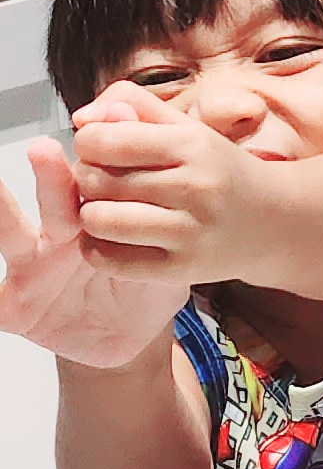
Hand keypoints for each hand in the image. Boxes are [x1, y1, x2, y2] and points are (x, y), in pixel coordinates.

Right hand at [0, 136, 189, 369]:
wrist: (130, 339)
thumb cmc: (143, 286)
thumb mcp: (162, 252)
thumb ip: (157, 210)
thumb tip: (159, 153)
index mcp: (92, 214)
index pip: (92, 178)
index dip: (96, 158)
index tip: (103, 129)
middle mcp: (56, 234)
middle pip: (54, 199)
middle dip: (50, 176)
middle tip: (45, 150)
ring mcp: (32, 269)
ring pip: (12, 236)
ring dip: (1, 212)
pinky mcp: (17, 308)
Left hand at [62, 81, 266, 282]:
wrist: (276, 223)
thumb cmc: (219, 170)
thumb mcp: (187, 127)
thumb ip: (133, 105)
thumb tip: (81, 118)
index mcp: (192, 145)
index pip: (105, 141)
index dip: (88, 144)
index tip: (99, 150)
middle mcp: (193, 187)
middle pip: (97, 181)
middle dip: (88, 179)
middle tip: (103, 181)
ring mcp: (189, 232)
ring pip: (100, 220)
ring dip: (90, 215)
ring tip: (105, 209)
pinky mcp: (182, 270)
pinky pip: (112, 260)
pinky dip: (97, 249)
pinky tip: (111, 238)